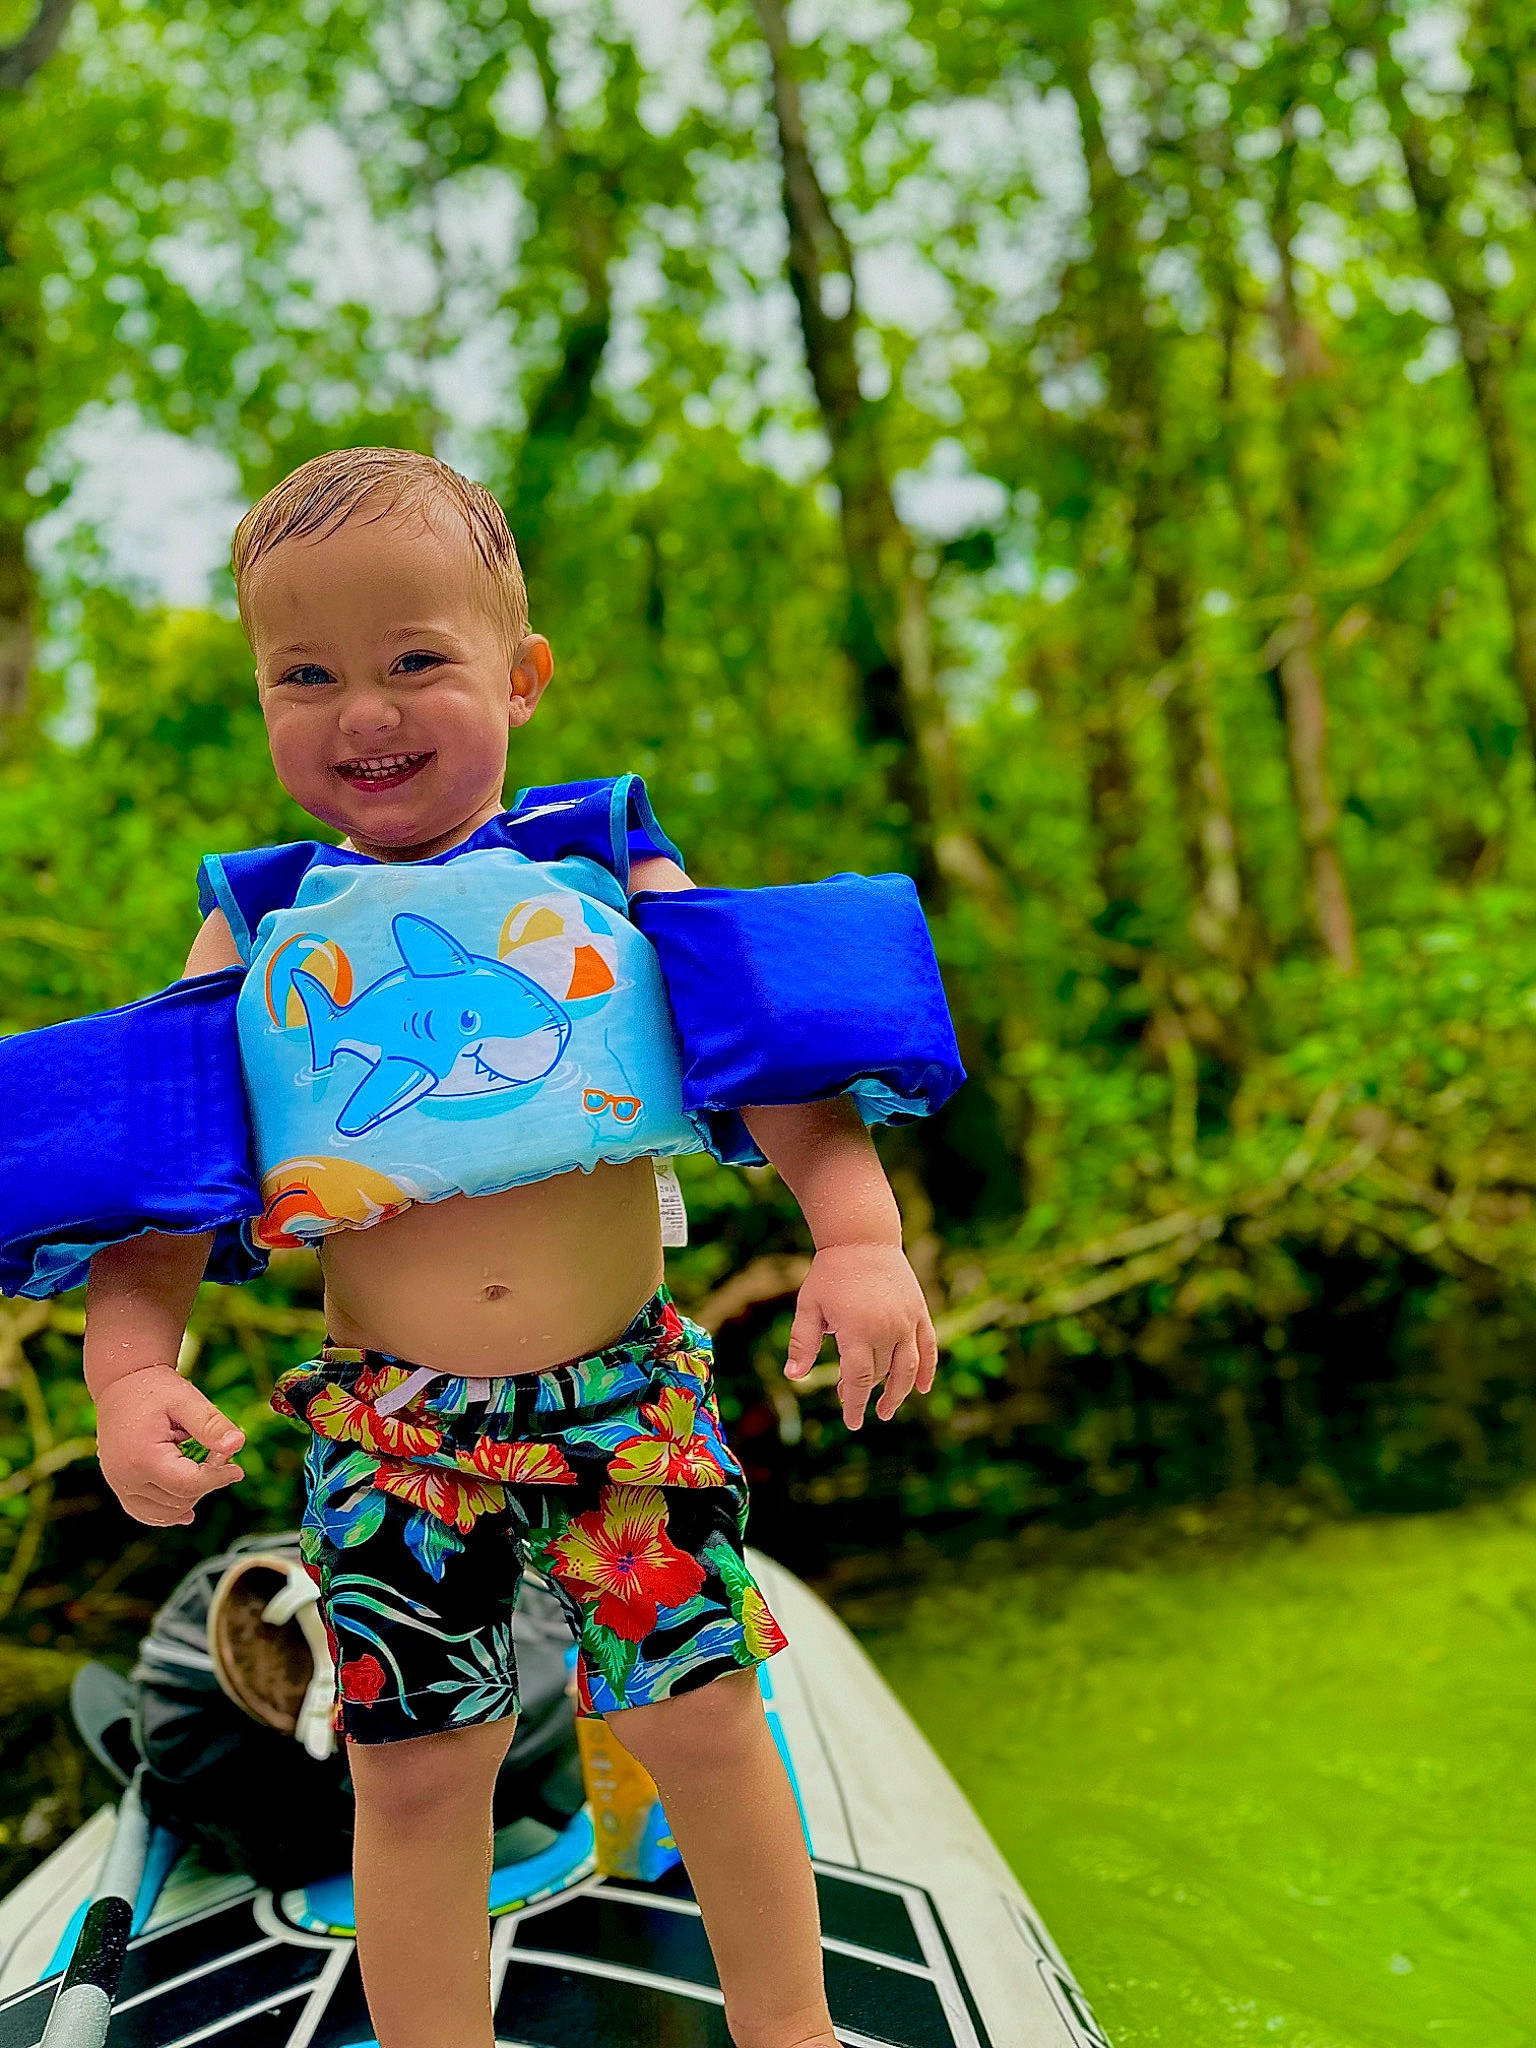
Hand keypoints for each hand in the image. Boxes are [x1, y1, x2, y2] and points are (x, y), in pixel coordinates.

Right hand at [93, 1364, 245, 1526]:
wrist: (120, 1384)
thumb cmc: (155, 1389)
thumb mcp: (187, 1400)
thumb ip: (212, 1424)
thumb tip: (239, 1445)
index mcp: (143, 1457)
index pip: (188, 1484)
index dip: (217, 1479)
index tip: (237, 1469)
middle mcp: (125, 1477)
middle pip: (179, 1500)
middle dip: (206, 1482)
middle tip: (218, 1456)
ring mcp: (119, 1484)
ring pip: (164, 1512)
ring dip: (190, 1496)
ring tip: (199, 1467)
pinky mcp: (119, 1486)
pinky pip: (144, 1512)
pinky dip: (167, 1513)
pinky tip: (187, 1511)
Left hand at [784, 1244, 938, 1430]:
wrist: (862, 1239)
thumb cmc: (830, 1273)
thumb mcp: (809, 1306)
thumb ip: (803, 1342)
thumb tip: (793, 1377)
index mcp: (857, 1330)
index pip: (858, 1380)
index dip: (854, 1404)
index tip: (852, 1423)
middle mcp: (887, 1329)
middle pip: (880, 1374)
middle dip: (866, 1393)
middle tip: (852, 1403)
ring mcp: (907, 1321)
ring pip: (908, 1368)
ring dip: (899, 1393)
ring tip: (887, 1410)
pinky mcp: (920, 1312)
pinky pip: (929, 1347)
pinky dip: (927, 1370)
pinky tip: (922, 1389)